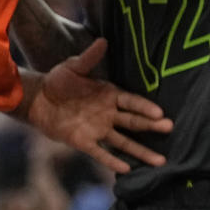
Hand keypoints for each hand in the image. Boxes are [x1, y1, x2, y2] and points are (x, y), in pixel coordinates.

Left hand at [27, 37, 172, 173]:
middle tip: (170, 128)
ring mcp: (98, 130)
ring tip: (160, 161)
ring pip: (124, 142)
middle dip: (152, 126)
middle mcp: (108, 114)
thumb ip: (90, 58)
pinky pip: (101, 153)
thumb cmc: (59, 80)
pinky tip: (127, 169)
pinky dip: (113, 160)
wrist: (39, 99)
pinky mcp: (85, 142)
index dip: (145, 106)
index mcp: (109, 94)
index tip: (160, 112)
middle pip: (134, 122)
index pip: (131, 101)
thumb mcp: (74, 67)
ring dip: (141, 151)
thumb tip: (103, 40)